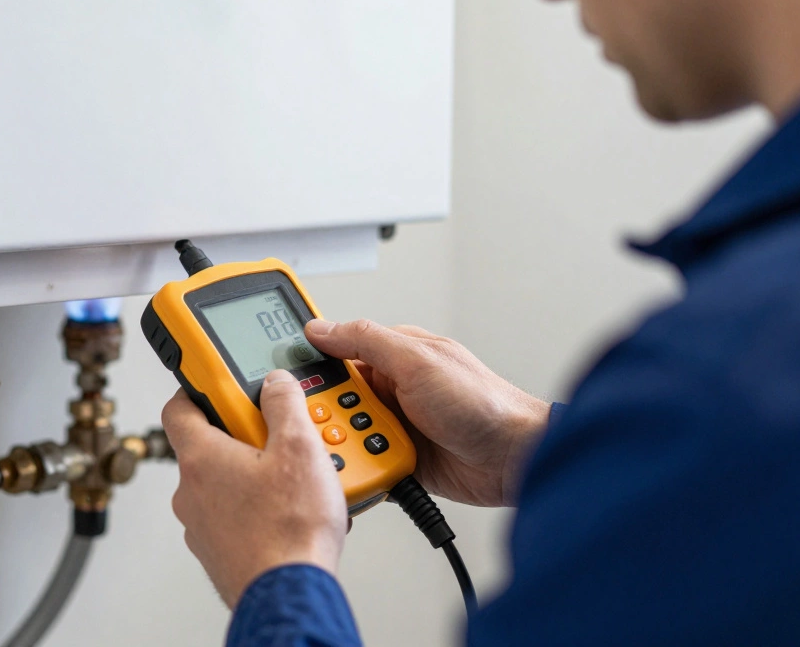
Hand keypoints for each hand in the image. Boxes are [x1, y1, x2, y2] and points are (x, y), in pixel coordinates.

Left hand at [161, 370, 347, 607]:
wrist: (289, 594)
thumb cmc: (288, 531)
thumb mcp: (299, 447)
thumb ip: (284, 404)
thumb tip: (276, 383)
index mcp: (200, 457)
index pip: (178, 406)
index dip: (198, 388)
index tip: (218, 381)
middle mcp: (191, 491)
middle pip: (209, 445)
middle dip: (245, 435)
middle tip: (280, 436)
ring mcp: (202, 525)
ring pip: (225, 484)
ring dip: (255, 475)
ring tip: (297, 480)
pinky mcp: (220, 551)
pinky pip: (235, 516)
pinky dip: (258, 508)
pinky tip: (292, 512)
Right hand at [305, 319, 550, 506]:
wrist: (516, 458)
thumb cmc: (483, 403)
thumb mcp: (418, 361)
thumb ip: (367, 341)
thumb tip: (322, 328)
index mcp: (394, 356)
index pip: (337, 353)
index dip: (310, 364)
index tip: (283, 376)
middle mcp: (392, 389)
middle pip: (334, 399)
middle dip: (326, 413)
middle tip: (330, 421)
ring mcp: (395, 424)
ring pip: (344, 434)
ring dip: (345, 444)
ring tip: (358, 449)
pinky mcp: (398, 459)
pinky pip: (363, 463)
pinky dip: (361, 470)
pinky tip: (364, 472)